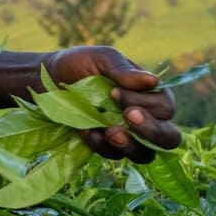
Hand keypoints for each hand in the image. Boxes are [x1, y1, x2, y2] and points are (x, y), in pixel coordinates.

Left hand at [47, 46, 180, 162]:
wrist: (46, 79)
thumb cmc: (79, 64)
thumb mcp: (101, 59)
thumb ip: (124, 70)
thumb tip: (154, 81)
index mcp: (149, 94)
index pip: (165, 107)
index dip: (145, 104)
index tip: (114, 92)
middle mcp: (145, 117)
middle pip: (169, 137)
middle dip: (152, 130)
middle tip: (127, 117)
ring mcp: (127, 135)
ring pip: (145, 154)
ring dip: (130, 146)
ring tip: (110, 132)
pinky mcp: (107, 146)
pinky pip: (113, 155)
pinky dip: (99, 145)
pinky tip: (83, 130)